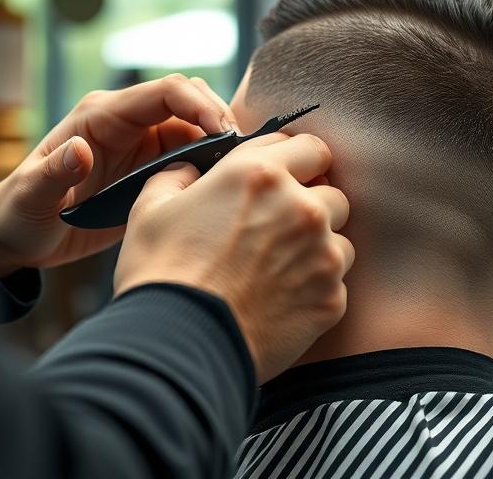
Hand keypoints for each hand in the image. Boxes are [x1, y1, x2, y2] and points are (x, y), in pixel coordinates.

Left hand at [0, 74, 238, 275]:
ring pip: (197, 127)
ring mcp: (143, 146)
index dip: (199, 105)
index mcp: (103, 116)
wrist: (19, 237)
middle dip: (218, 118)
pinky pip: (193, 156)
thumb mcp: (32, 196)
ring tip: (237, 171)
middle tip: (240, 153)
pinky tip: (223, 184)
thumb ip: (54, 173)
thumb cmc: (20, 213)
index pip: (164, 92)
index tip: (224, 132)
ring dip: (220, 142)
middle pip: (189, 100)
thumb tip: (80, 150)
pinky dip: (213, 163)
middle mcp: (128, 123)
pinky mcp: (152, 170)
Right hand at [114, 132, 353, 382]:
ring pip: (340, 238)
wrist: (177, 347)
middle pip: (333, 191)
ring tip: (278, 268)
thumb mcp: (152, 207)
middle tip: (277, 226)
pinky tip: (280, 299)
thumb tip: (189, 169)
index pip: (309, 146)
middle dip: (311, 202)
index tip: (278, 179)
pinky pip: (337, 282)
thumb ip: (178, 175)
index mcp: (260, 173)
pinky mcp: (332, 299)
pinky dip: (315, 287)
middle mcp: (302, 207)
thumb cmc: (160, 274)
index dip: (292, 161)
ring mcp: (323, 255)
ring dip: (318, 246)